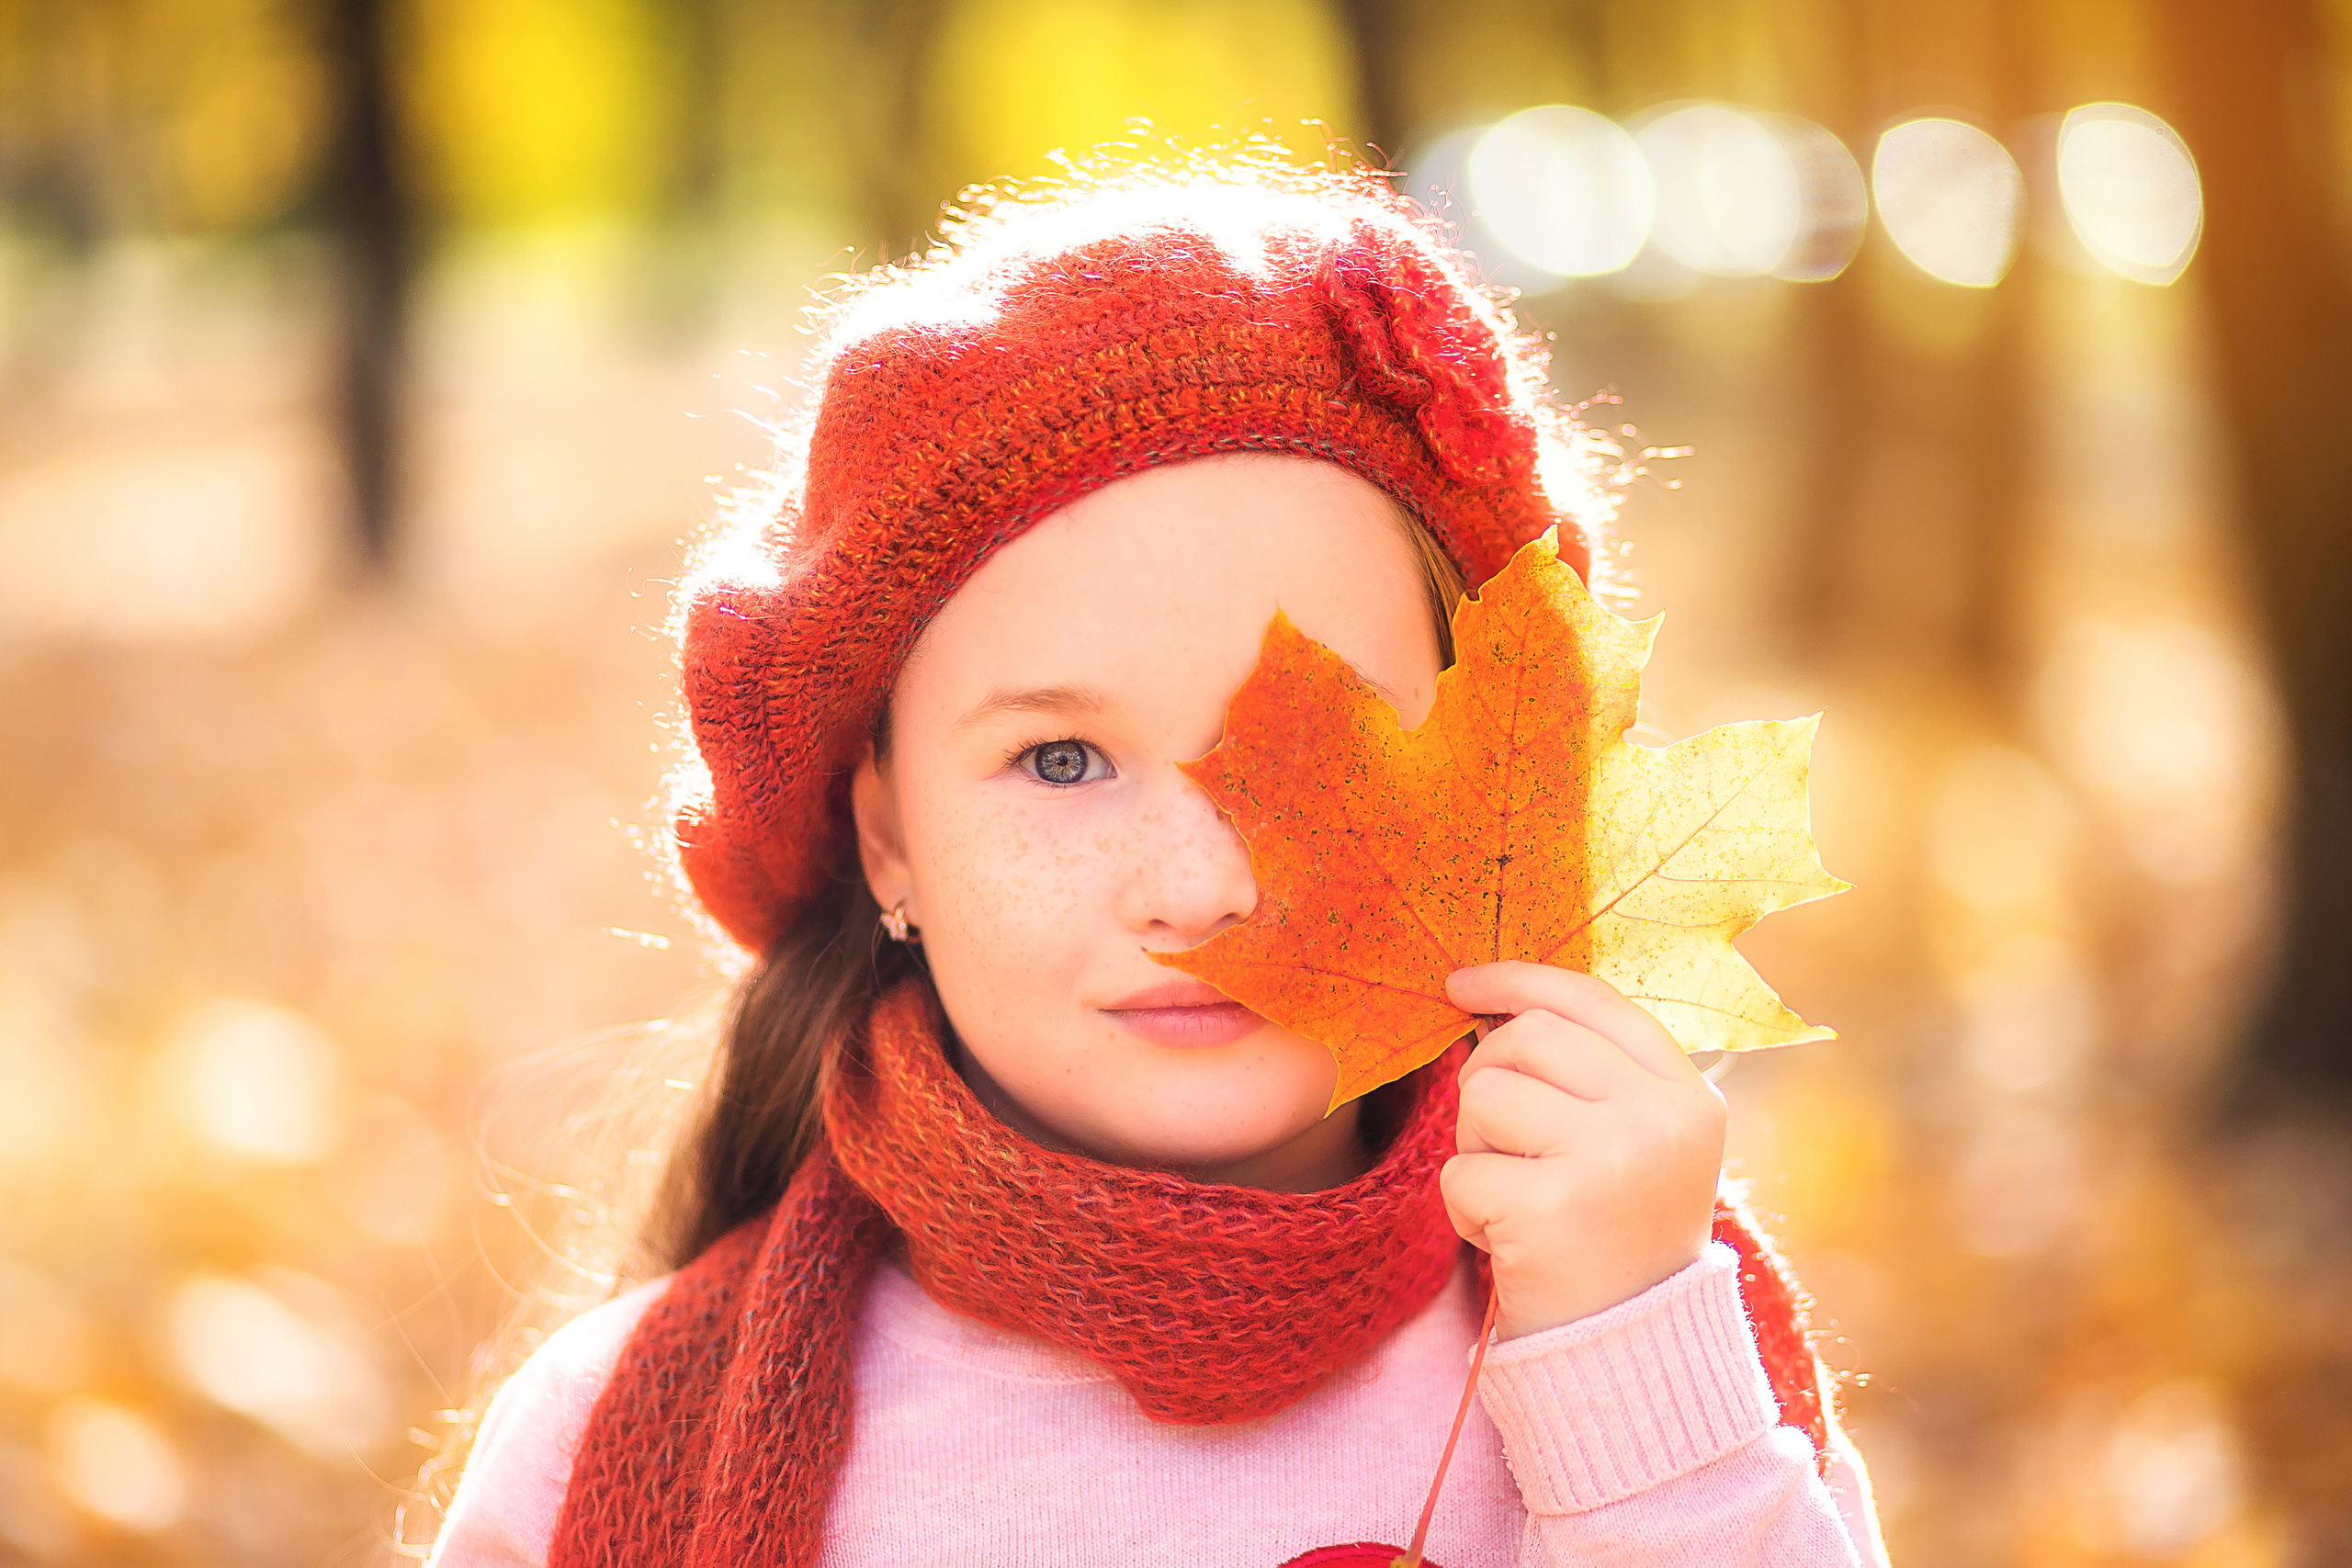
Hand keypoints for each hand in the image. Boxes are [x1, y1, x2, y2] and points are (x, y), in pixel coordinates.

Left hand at [1440, 961, 1725, 1339]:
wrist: (1627, 1357)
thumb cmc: (1613, 1240)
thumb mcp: (1633, 1146)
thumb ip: (1586, 1074)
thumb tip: (1489, 1004)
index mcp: (1687, 1096)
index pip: (1591, 1000)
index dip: (1518, 981)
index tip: (1460, 984)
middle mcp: (1659, 1118)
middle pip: (1527, 1038)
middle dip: (1487, 1079)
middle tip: (1498, 1142)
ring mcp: (1610, 1161)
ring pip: (1484, 1097)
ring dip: (1475, 1151)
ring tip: (1517, 1199)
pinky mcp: (1552, 1210)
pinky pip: (1460, 1173)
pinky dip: (1464, 1212)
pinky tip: (1509, 1243)